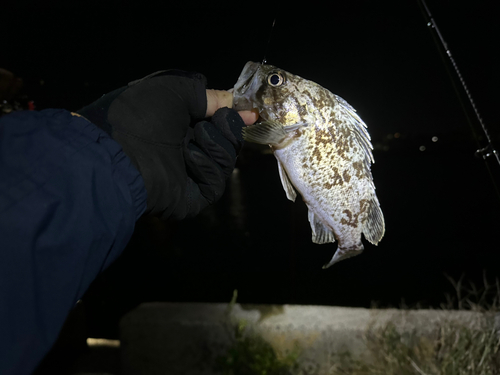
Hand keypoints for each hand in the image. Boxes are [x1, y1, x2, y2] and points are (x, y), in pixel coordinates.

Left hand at [78, 70, 255, 219]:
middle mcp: (187, 148)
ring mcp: (191, 173)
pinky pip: (217, 178)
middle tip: (213, 121)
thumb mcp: (177, 91)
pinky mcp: (195, 195)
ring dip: (216, 144)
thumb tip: (240, 106)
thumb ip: (209, 96)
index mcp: (181, 125)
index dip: (234, 117)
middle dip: (227, 127)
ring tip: (192, 139)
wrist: (121, 151)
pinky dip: (208, 163)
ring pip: (227, 158)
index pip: (218, 123)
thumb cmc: (141, 116)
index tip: (252, 112)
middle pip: (229, 140)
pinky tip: (189, 157)